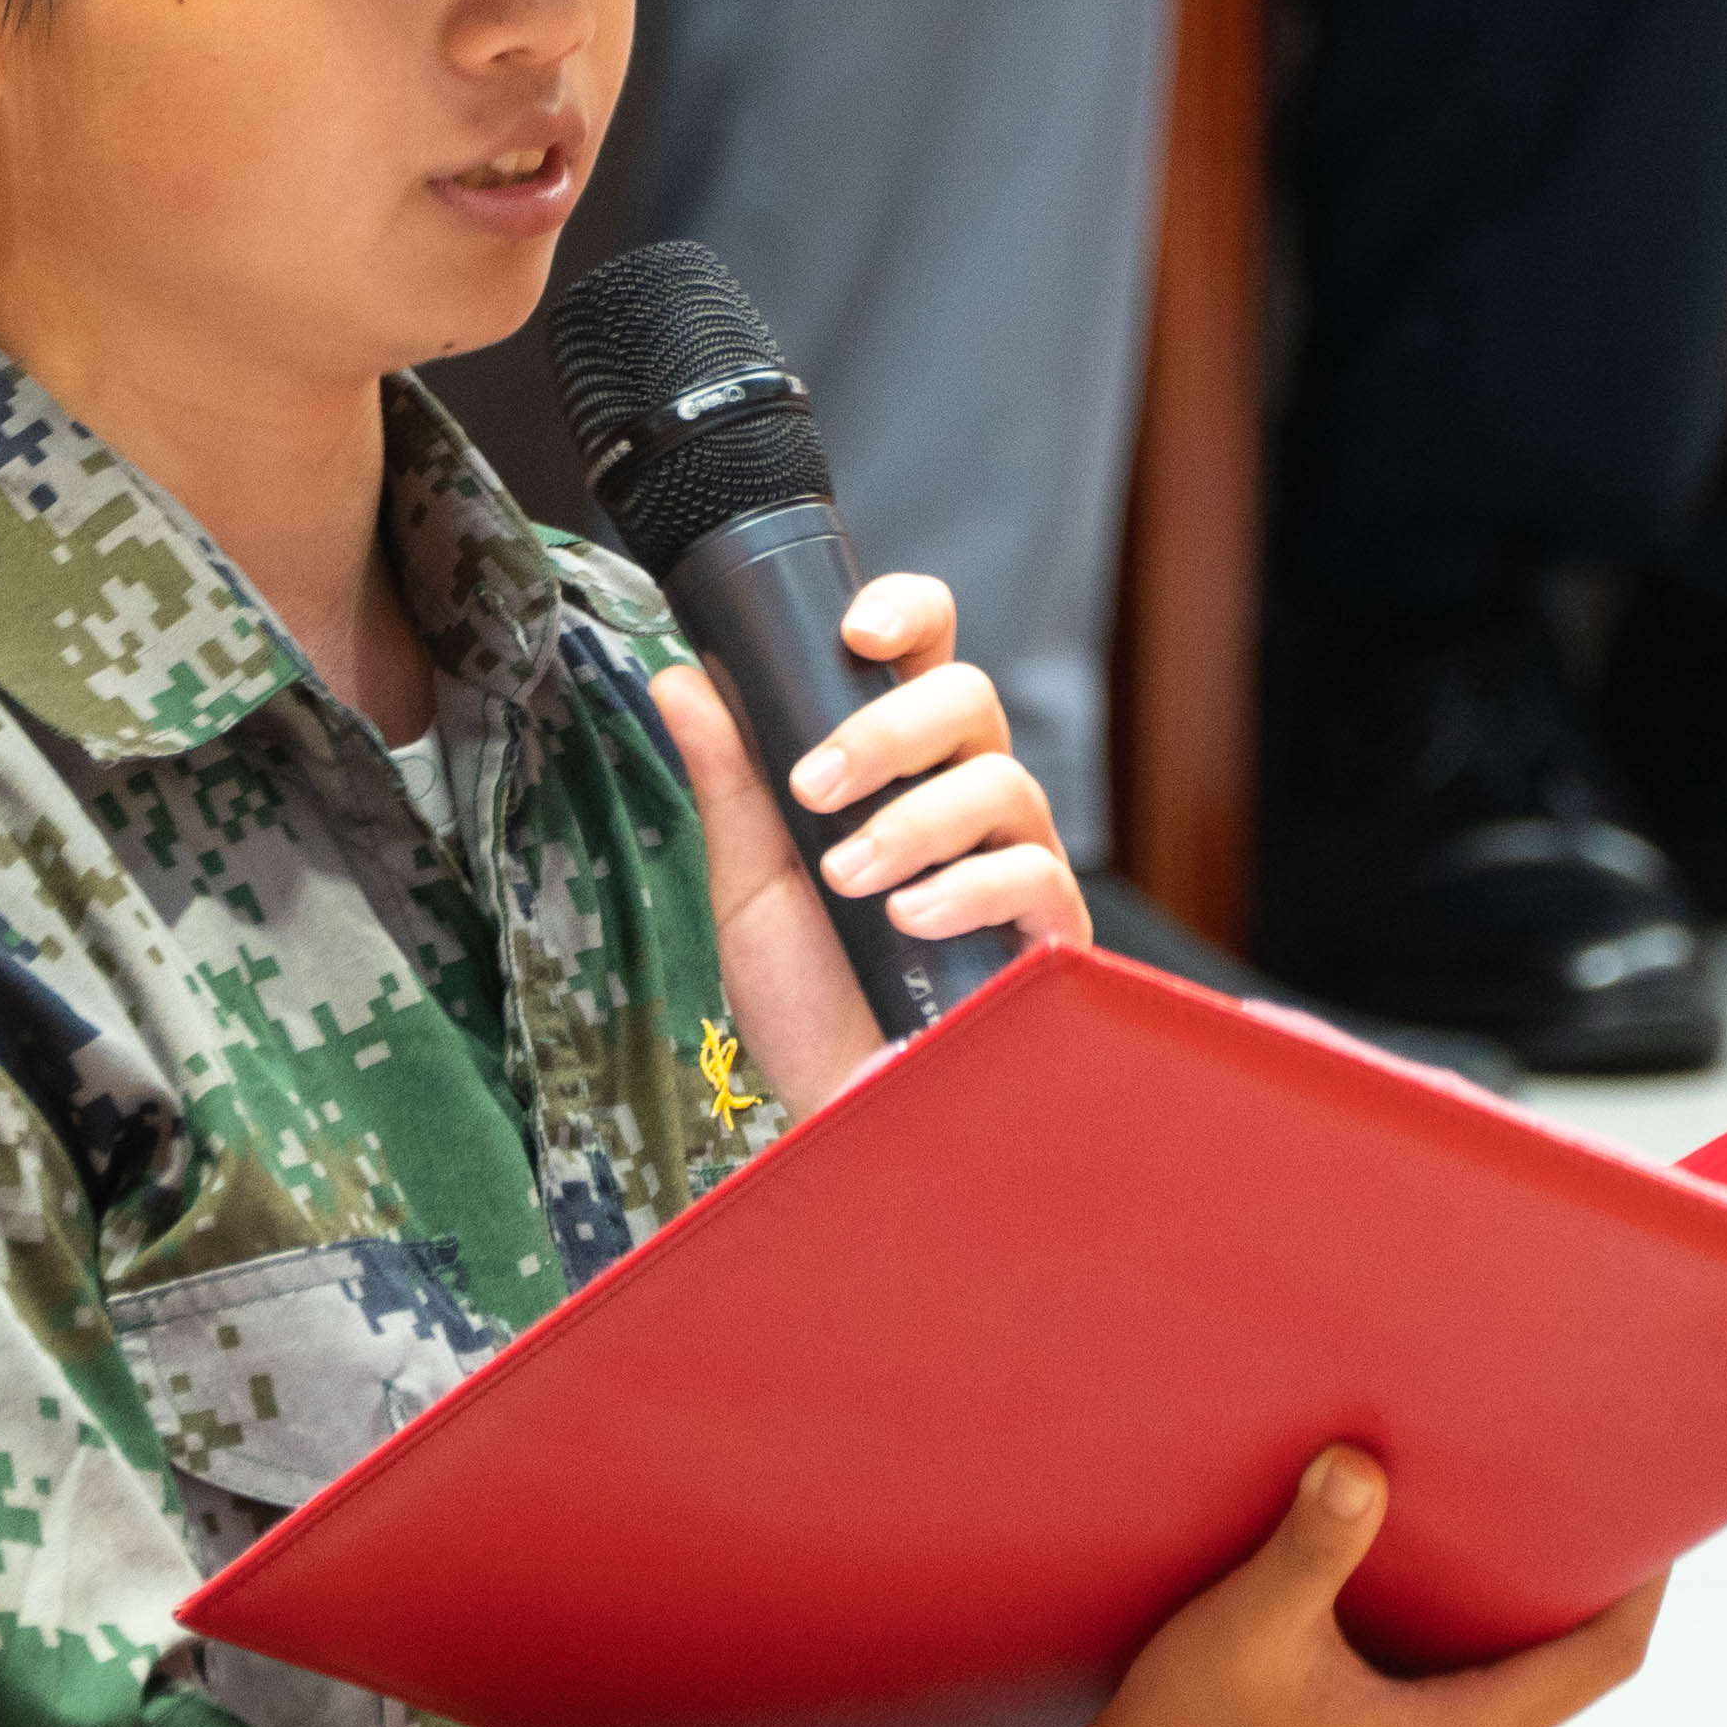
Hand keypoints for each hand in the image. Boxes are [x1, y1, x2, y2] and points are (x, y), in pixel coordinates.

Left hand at [649, 572, 1087, 1125]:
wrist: (838, 1113)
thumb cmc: (805, 998)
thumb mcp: (748, 884)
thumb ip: (727, 780)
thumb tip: (680, 678)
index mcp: (898, 766)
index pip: (925, 655)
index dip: (907, 613)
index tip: (855, 633)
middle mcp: (964, 797)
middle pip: (970, 696)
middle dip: (888, 729)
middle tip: (815, 787)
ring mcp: (1012, 860)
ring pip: (1001, 780)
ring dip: (911, 822)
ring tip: (848, 879)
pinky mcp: (1046, 933)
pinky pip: (1033, 873)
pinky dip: (964, 889)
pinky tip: (907, 921)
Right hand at [1070, 1448, 1664, 1726]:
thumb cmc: (1187, 1726)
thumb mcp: (1248, 1624)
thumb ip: (1313, 1544)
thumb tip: (1362, 1462)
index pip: (1602, 1663)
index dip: (1644, 1587)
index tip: (1663, 1517)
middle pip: (1566, 1686)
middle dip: (1571, 1602)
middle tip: (1570, 1506)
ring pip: (1520, 1715)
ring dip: (1516, 1648)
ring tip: (1505, 1558)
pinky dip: (1476, 1686)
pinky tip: (1434, 1636)